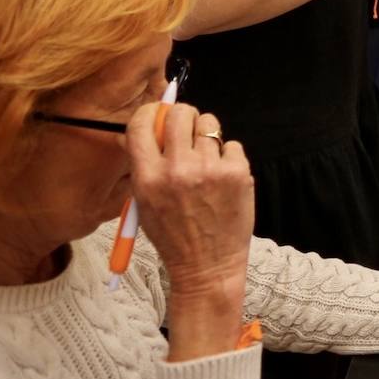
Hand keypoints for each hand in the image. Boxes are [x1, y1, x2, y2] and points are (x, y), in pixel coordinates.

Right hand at [126, 102, 252, 360]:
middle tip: (187, 130)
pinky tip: (222, 180)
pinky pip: (232, 144)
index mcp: (148, 178)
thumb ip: (147, 164)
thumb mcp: (144, 202)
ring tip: (206, 161)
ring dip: (207, 136)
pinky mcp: (237, 172)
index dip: (150, 112)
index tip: (158, 113)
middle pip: (180, 113)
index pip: (141, 123)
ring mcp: (210, 169)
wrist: (207, 266)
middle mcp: (177, 169)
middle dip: (183, 117)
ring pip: (209, 123)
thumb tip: (157, 124)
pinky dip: (228, 157)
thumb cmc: (174, 234)